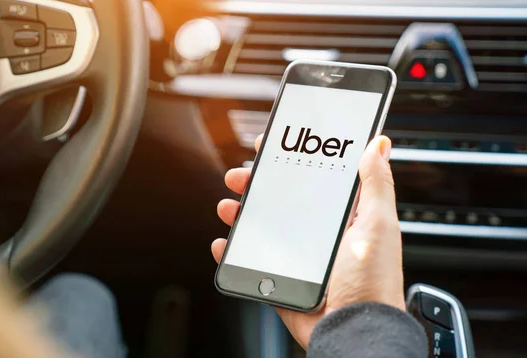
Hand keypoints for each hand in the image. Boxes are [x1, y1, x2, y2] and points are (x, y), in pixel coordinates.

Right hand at [212, 135, 403, 348]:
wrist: (354, 333)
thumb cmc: (373, 284)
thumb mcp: (378, 226)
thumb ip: (377, 186)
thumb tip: (379, 145)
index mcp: (343, 219)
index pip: (313, 180)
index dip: (292, 160)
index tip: (273, 146)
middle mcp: (319, 235)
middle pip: (281, 201)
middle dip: (257, 185)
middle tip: (242, 176)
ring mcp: (298, 258)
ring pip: (263, 228)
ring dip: (241, 214)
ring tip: (229, 206)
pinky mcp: (282, 279)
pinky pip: (252, 260)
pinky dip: (234, 251)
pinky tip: (224, 243)